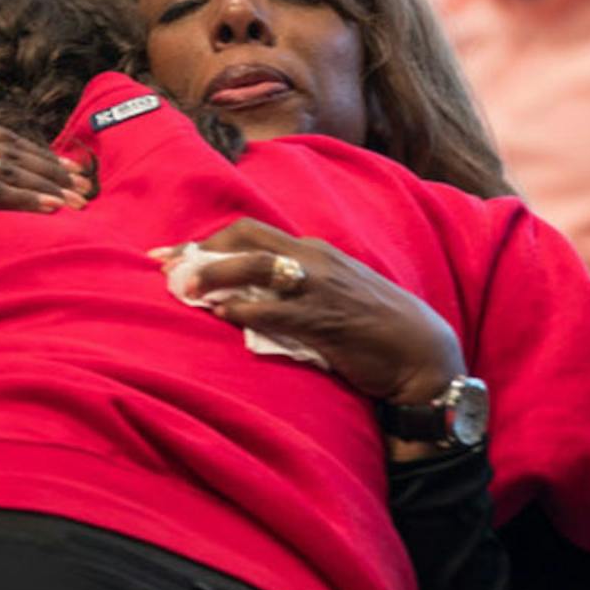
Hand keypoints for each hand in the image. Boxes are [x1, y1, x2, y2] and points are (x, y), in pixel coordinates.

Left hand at [156, 219, 463, 407]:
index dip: (206, 241)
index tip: (170, 254)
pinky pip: (275, 309)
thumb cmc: (375, 328)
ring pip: (256, 266)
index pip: (249, 232)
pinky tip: (221, 314)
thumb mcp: (332, 292)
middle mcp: (313, 259)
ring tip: (184, 288)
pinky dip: (243, 308)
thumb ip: (292, 287)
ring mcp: (319, 288)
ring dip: (214, 274)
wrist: (424, 357)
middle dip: (201, 249)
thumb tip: (242, 294)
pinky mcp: (325, 320)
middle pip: (245, 237)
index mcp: (313, 250)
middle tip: (165, 268)